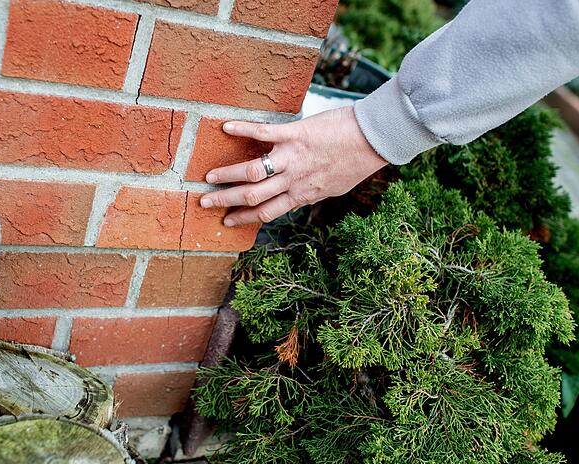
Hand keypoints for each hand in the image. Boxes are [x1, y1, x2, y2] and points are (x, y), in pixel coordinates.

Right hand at [200, 106, 388, 225]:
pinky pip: (264, 134)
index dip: (244, 219)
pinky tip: (226, 127)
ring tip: (210, 176)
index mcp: (303, 194)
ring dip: (227, 175)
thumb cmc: (356, 162)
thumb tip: (296, 197)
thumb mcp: (333, 187)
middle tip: (205, 201)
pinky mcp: (295, 134)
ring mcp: (292, 157)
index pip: (266, 213)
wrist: (374, 138)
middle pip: (252, 196)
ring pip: (252, 172)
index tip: (226, 221)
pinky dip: (243, 130)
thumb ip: (310, 192)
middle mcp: (294, 180)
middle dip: (226, 201)